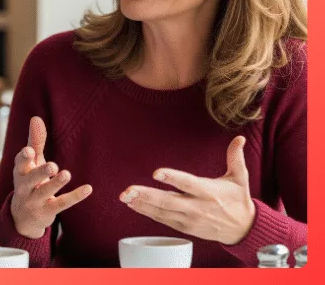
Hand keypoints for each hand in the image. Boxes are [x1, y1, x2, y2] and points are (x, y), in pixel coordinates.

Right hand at [10, 116, 92, 238]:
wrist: (24, 217)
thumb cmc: (30, 181)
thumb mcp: (31, 163)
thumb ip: (35, 141)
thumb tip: (36, 118)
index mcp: (20, 172)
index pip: (20, 164)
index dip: (24, 158)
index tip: (29, 151)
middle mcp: (24, 187)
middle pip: (31, 179)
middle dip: (40, 172)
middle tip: (53, 166)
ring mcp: (35, 201)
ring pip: (45, 192)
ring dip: (55, 184)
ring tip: (66, 174)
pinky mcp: (48, 211)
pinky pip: (61, 204)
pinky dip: (75, 196)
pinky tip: (88, 189)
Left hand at [119, 136, 255, 244]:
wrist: (244, 230)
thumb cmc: (238, 200)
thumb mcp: (240, 178)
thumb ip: (235, 157)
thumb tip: (238, 138)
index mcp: (209, 192)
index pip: (188, 184)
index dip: (172, 178)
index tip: (156, 172)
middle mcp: (198, 207)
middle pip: (169, 201)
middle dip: (146, 195)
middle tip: (128, 190)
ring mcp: (190, 219)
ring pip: (162, 212)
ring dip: (142, 204)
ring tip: (125, 196)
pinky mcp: (185, 228)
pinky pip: (162, 220)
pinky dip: (147, 212)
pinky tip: (133, 205)